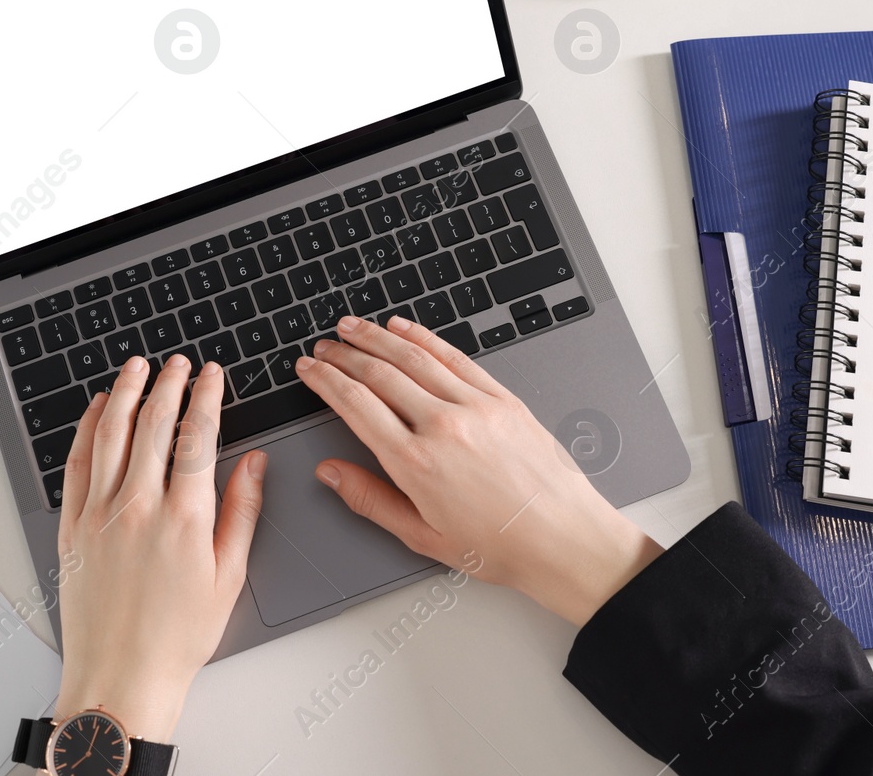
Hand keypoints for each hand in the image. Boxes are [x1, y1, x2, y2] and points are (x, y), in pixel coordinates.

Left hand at [53, 354, 265, 740]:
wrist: (121, 678)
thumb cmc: (178, 638)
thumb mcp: (229, 577)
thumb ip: (242, 512)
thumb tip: (252, 463)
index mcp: (185, 518)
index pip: (197, 435)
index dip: (206, 396)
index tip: (211, 374)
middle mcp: (139, 507)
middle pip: (153, 423)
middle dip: (168, 383)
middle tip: (178, 362)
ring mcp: (99, 515)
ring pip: (111, 433)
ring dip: (125, 392)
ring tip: (136, 367)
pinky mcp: (72, 528)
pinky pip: (77, 463)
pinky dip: (88, 429)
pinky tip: (98, 410)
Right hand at [295, 315, 661, 626]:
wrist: (563, 538)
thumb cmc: (499, 545)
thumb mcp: (422, 536)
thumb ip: (370, 499)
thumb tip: (330, 473)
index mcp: (416, 463)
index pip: (356, 404)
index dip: (325, 381)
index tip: (308, 370)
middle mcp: (442, 426)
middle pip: (379, 373)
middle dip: (344, 355)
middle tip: (324, 347)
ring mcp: (475, 406)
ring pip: (413, 356)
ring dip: (376, 337)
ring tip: (352, 327)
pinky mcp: (502, 398)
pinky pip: (454, 357)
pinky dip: (424, 338)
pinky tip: (404, 329)